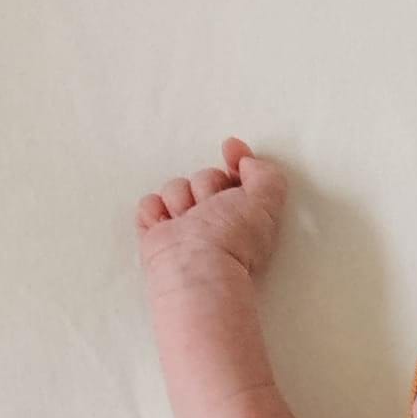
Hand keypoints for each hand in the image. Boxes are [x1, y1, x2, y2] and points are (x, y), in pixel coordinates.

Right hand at [134, 136, 287, 278]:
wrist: (196, 268)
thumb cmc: (233, 239)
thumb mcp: (266, 203)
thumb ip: (267, 177)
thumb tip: (248, 162)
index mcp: (242, 216)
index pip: (237, 177)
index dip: (236, 159)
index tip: (230, 149)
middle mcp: (214, 221)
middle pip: (205, 177)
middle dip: (206, 185)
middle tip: (209, 209)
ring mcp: (184, 229)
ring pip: (176, 187)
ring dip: (181, 198)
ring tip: (187, 222)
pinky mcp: (157, 236)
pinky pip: (149, 205)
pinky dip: (154, 211)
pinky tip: (165, 226)